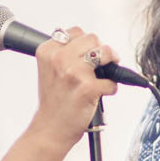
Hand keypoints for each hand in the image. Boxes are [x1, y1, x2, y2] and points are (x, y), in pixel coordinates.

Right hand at [29, 28, 119, 148]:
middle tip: (99, 65)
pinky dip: (111, 88)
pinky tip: (101, 94)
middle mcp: (59, 59)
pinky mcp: (88, 88)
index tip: (86, 55)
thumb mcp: (49, 70)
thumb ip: (64, 53)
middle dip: (99, 51)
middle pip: (92, 38)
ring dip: (110, 63)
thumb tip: (93, 45)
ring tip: (104, 75)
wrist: (50, 128)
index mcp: (47, 51)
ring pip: (105, 52)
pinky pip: (112, 80)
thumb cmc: (53, 100)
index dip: (85, 43)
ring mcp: (73, 72)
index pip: (75, 31)